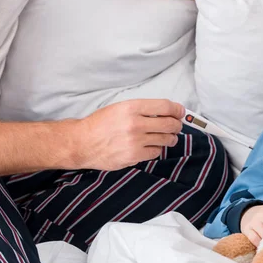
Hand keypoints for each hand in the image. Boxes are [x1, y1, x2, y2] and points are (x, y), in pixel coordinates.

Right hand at [69, 99, 184, 170]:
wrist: (82, 143)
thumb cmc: (100, 124)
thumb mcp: (119, 107)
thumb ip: (142, 109)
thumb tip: (166, 112)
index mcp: (132, 107)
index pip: (165, 106)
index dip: (177, 109)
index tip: (181, 112)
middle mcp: (135, 123)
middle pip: (169, 124)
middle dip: (177, 125)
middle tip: (176, 126)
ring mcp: (135, 141)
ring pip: (165, 139)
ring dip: (170, 138)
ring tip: (168, 137)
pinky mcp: (133, 156)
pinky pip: (155, 152)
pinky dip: (157, 149)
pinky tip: (152, 146)